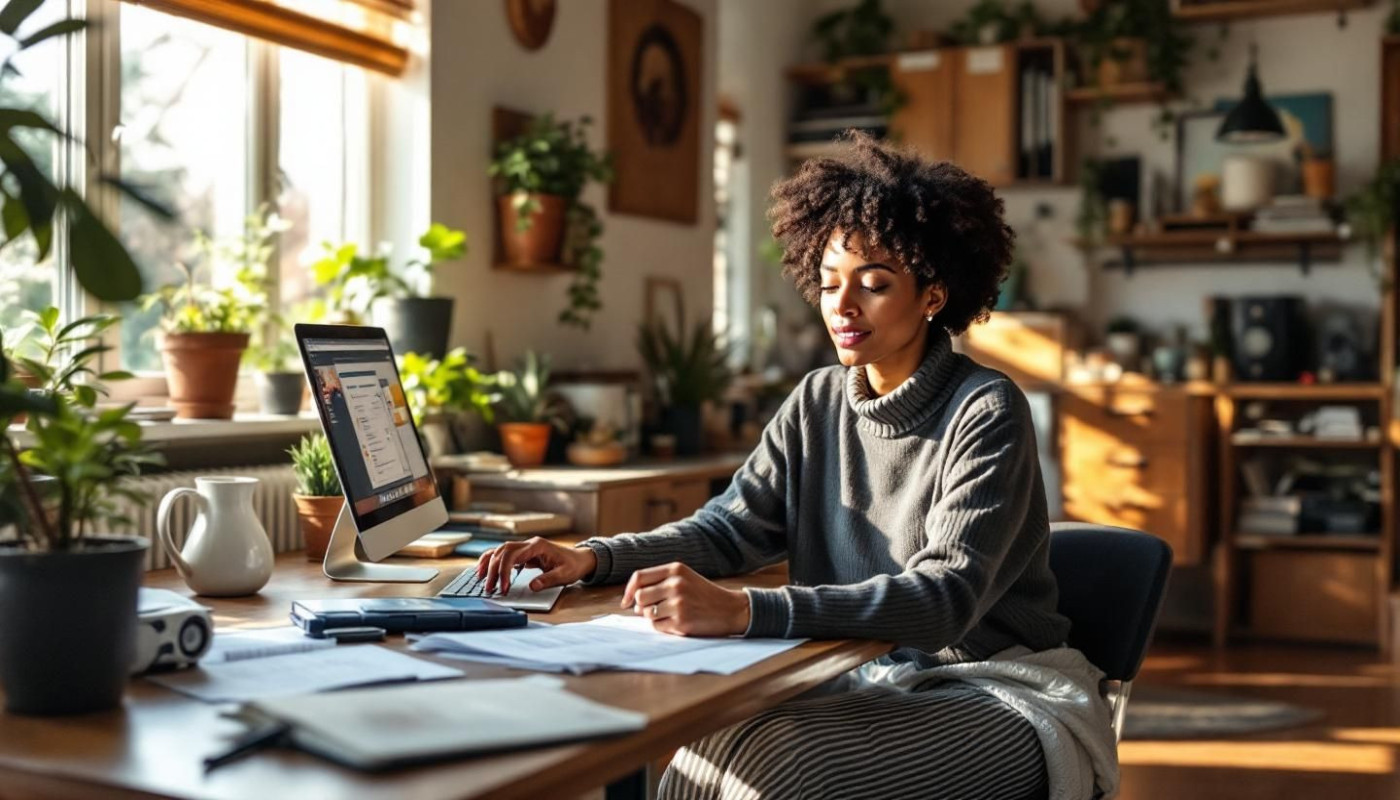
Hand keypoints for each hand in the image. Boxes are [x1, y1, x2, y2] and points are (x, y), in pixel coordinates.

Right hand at [475, 537, 597, 593]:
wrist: (580, 559)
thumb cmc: (573, 566)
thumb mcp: (564, 575)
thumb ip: (548, 580)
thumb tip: (532, 586)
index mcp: (538, 546)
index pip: (513, 555)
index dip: (505, 571)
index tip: (503, 587)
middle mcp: (529, 543)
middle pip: (503, 552)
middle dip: (494, 570)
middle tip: (490, 588)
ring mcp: (525, 547)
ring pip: (500, 550)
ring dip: (489, 564)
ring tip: (481, 579)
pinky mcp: (523, 553)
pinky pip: (504, 554)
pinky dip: (493, 561)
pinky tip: (485, 570)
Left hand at [620, 562, 750, 636]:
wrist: (731, 609)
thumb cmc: (703, 594)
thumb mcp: (684, 578)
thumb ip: (659, 582)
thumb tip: (631, 601)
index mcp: (675, 570)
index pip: (639, 577)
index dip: (628, 591)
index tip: (626, 601)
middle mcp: (676, 584)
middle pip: (640, 597)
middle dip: (641, 606)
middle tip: (653, 609)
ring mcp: (679, 604)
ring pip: (647, 613)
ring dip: (653, 617)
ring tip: (670, 615)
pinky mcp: (681, 622)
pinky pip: (657, 626)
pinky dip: (663, 627)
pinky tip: (678, 622)